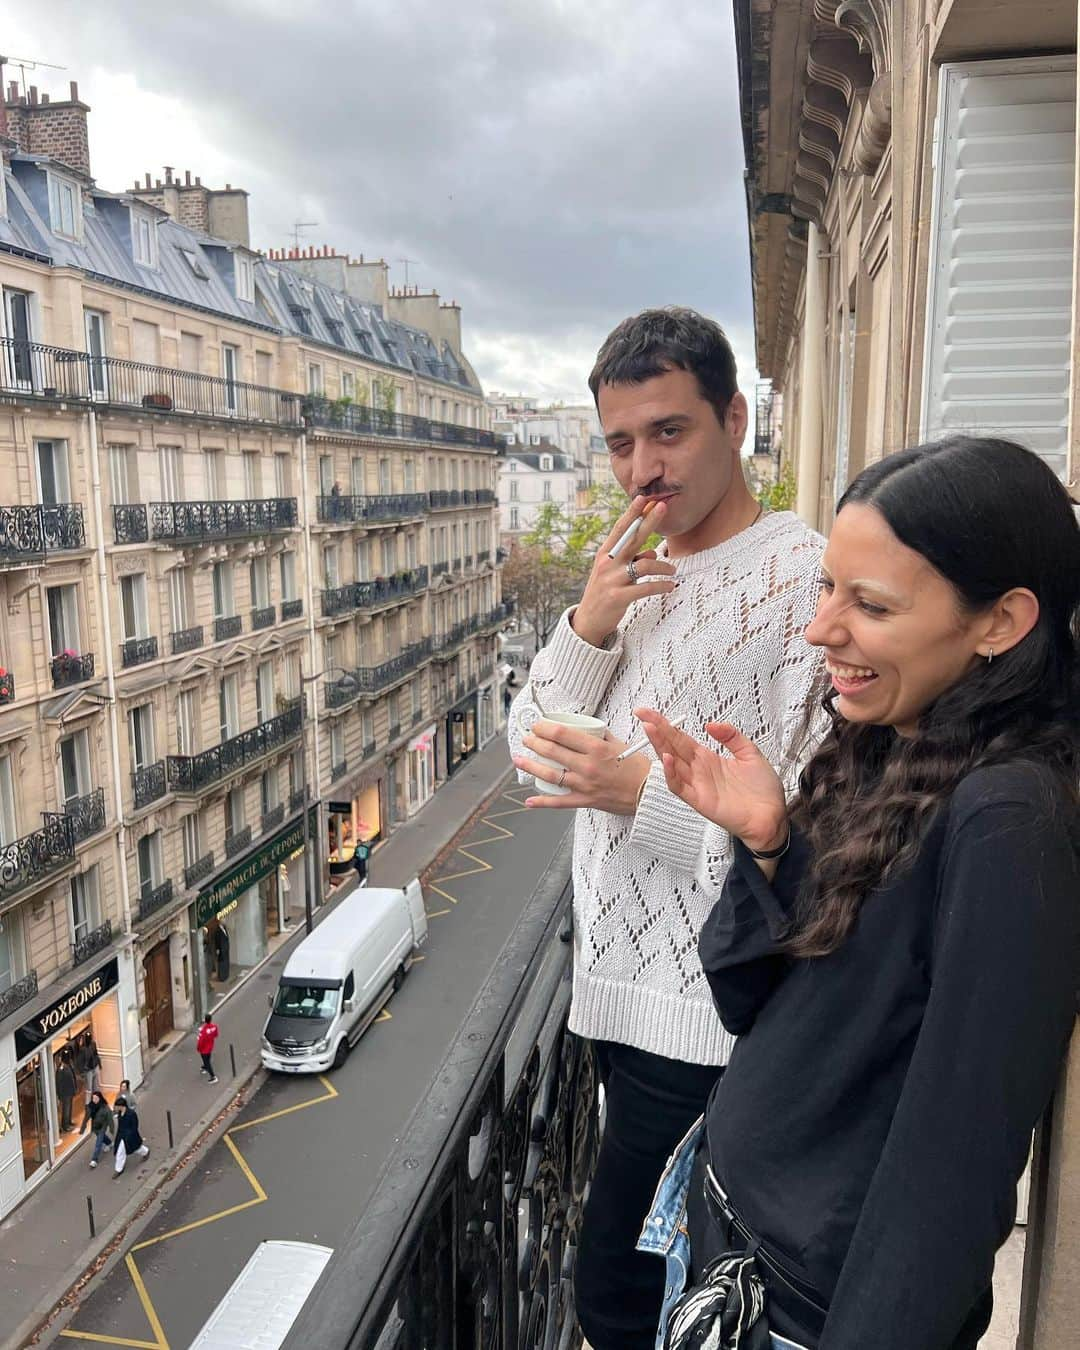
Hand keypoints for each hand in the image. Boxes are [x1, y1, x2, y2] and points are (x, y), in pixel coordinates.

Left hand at [513, 720, 648, 813]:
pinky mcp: (586, 800)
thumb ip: (601, 736)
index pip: (562, 734)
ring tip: (519, 759)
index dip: (544, 727)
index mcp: (596, 748)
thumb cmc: (638, 768)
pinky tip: (529, 800)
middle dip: (534, 742)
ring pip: (550, 774)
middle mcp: (587, 766)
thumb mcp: (620, 744)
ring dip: (531, 766)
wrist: (649, 793)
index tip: (537, 724)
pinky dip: (543, 802)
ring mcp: (584, 784)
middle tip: (527, 738)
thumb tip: (588, 729)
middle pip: (552, 751)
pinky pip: (560, 802)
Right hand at [571, 498, 675, 647]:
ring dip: (663, 566)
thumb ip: (632, 560)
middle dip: (649, 521)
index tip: (644, 497)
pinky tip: (670, 586)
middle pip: (632, 538)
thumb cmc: (604, 592)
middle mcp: (607, 563)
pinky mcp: (618, 598)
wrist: (588, 621)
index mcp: (605, 554)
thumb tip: (652, 552)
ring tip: (673, 571)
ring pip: (645, 564)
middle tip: (664, 507)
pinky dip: (661, 585)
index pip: (620, 529)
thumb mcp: (613, 573)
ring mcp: (612, 580)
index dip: (632, 512)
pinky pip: (646, 587)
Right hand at [633, 710, 786, 850]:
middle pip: (672, 746)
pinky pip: (679, 787)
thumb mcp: (750, 754)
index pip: (681, 738)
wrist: (772, 817)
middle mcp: (699, 770)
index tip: (650, 713)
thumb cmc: (763, 791)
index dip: (666, 725)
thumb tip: (711, 725)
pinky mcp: (699, 800)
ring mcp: (697, 785)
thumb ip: (731, 736)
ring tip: (651, 729)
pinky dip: (670, 774)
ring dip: (659, 746)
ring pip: (671, 763)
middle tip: (643, 714)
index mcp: (708, 759)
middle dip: (657, 730)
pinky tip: (667, 759)